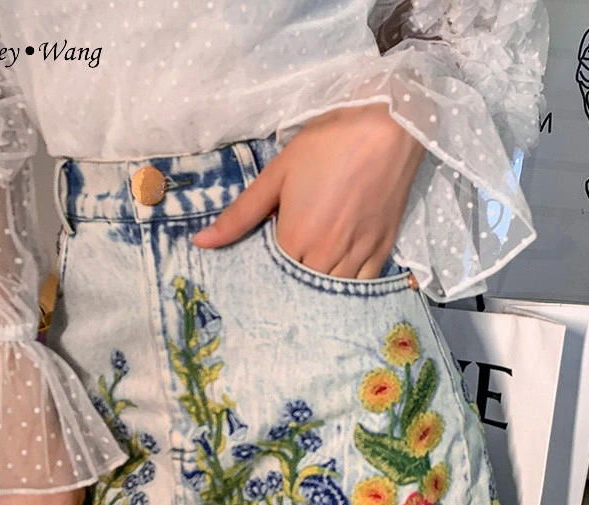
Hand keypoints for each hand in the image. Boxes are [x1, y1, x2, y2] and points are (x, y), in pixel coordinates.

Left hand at [192, 103, 426, 278]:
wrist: (388, 127)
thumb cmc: (327, 145)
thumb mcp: (277, 174)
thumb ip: (240, 214)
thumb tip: (200, 242)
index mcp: (296, 239)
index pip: (275, 277)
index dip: (268, 274)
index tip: (264, 266)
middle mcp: (326, 256)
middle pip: (303, 290)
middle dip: (293, 285)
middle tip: (286, 271)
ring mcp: (358, 255)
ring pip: (333, 292)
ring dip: (320, 289)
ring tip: (311, 274)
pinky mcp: (382, 250)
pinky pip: (364, 285)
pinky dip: (349, 287)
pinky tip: (340, 276)